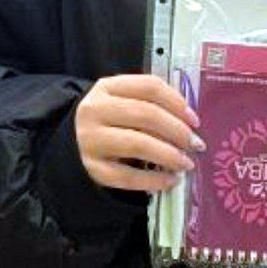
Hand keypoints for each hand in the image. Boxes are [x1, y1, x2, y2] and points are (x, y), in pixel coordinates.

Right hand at [75, 74, 202, 192]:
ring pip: (138, 144)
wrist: (69, 145)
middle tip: (196, 144)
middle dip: (178, 130)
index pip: (149, 86)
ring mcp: (91, 140)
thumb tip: (189, 121)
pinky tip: (171, 180)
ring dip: (169, 155)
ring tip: (186, 163)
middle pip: (146, 114)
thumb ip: (149, 103)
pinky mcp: (92, 168)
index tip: (195, 119)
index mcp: (106, 87)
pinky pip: (128, 177)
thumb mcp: (120, 101)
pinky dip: (154, 180)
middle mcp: (95, 110)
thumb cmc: (107, 121)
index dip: (177, 102)